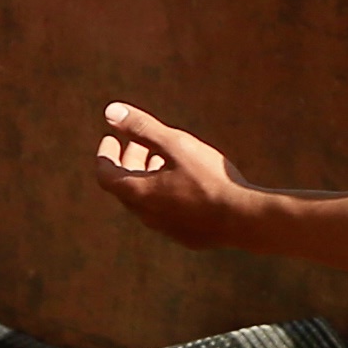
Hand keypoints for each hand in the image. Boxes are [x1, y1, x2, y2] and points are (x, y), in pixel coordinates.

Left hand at [89, 100, 248, 247]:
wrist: (242, 219)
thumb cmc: (209, 178)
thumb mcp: (176, 145)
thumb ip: (142, 128)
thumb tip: (111, 112)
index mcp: (139, 193)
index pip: (106, 175)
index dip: (105, 155)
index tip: (111, 138)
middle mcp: (146, 215)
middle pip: (126, 186)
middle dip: (129, 161)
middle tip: (139, 142)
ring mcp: (166, 228)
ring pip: (146, 201)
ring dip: (147, 178)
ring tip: (162, 159)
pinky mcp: (186, 236)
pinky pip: (166, 212)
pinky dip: (164, 193)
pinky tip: (186, 183)